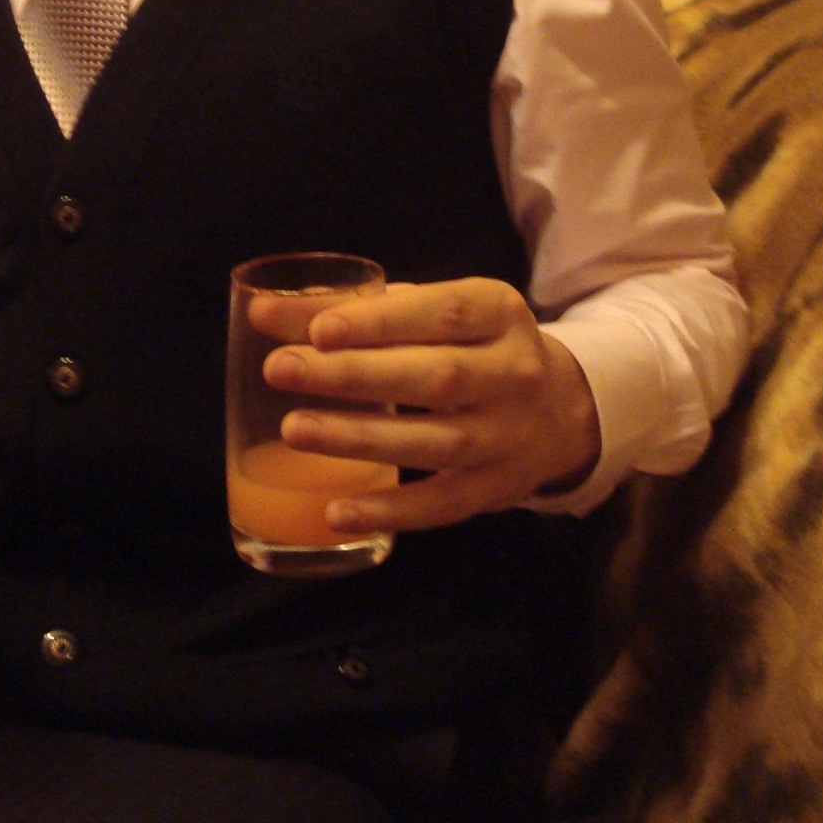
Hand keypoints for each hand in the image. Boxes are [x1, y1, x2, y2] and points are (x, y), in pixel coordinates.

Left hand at [255, 277, 599, 535]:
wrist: (560, 409)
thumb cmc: (470, 346)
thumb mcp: (430, 313)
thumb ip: (352, 311)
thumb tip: (262, 314)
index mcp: (499, 312)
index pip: (441, 312)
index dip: (379, 322)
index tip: (319, 330)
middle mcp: (514, 374)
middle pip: (435, 377)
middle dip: (354, 375)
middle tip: (282, 370)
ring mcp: (509, 437)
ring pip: (436, 442)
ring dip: (361, 438)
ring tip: (295, 429)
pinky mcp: (498, 489)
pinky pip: (443, 505)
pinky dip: (390, 511)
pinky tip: (337, 511)